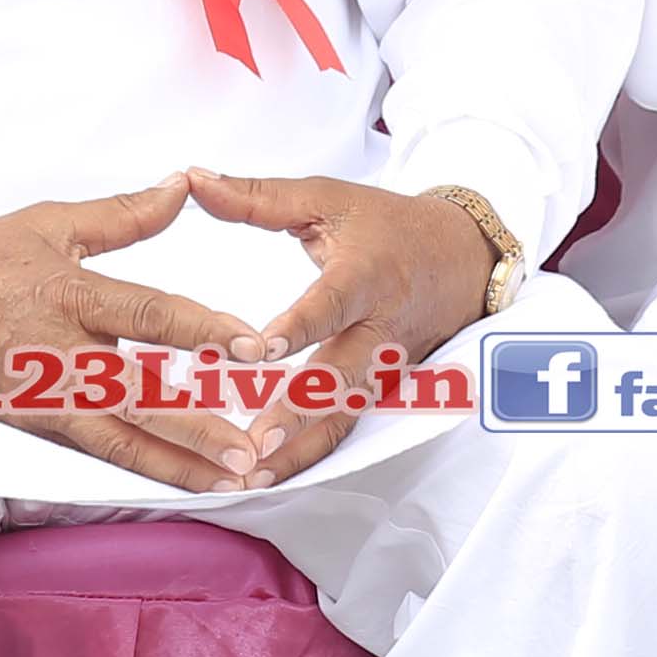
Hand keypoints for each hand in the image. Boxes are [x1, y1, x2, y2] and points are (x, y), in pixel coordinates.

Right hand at [0, 181, 260, 492]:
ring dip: (179, 463)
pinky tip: (182, 480)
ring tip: (230, 480)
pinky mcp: (37, 424)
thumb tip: (182, 186)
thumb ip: (123, 213)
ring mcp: (47, 397)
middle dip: (198, 427)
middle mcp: (61, 354)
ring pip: (121, 440)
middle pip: (139, 397)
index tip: (251, 347)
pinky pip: (97, 453)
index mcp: (69, 295)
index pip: (147, 314)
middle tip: (250, 448)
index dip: (201, 330)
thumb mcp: (48, 224)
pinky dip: (143, 469)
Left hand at [178, 166, 511, 486]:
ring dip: (299, 450)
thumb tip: (193, 180)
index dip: (299, 326)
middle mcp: (378, 329)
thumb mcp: (327, 198)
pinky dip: (310, 454)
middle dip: (298, 413)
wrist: (463, 258)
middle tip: (255, 441)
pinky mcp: (381, 390)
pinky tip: (270, 476)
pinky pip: (345, 427)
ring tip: (252, 475)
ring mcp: (383, 368)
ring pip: (343, 417)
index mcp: (365, 277)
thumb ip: (257, 196)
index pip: (331, 304)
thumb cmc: (388, 225)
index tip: (262, 348)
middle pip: (340, 378)